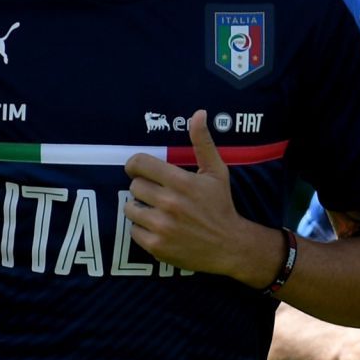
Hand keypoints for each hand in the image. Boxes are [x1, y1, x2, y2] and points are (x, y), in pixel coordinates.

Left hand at [123, 111, 259, 277]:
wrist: (229, 246)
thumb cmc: (221, 206)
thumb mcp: (216, 172)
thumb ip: (203, 142)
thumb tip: (198, 113)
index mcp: (181, 182)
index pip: (139, 164)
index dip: (136, 165)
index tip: (141, 170)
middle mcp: (169, 203)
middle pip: (134, 186)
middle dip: (144, 188)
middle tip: (158, 194)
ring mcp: (161, 226)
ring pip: (130, 208)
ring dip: (140, 208)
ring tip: (157, 211)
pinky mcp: (155, 245)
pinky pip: (133, 230)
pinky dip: (143, 229)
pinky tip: (160, 228)